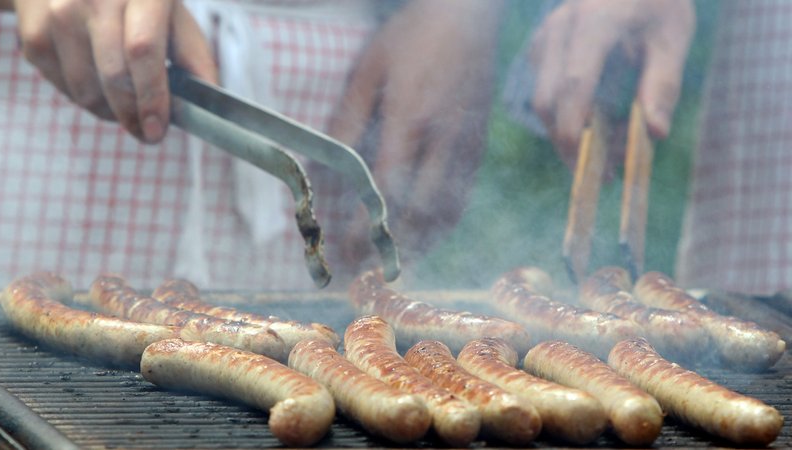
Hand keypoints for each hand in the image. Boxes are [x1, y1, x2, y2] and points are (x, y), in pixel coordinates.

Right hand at [12, 0, 216, 142]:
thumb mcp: (170, 14)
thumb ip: (194, 54)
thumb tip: (212, 99)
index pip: (143, 51)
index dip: (152, 96)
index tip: (158, 130)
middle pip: (114, 77)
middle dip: (133, 117)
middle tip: (147, 133)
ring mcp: (60, 10)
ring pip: (86, 89)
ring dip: (109, 112)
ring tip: (123, 107)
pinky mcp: (33, 26)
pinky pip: (61, 85)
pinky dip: (82, 97)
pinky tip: (95, 84)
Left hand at [329, 0, 502, 273]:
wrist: (467, 16)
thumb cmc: (410, 38)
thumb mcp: (367, 71)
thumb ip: (348, 123)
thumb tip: (325, 169)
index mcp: (411, 120)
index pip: (385, 192)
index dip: (364, 230)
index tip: (344, 256)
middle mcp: (443, 141)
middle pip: (418, 214)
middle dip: (388, 251)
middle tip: (362, 273)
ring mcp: (467, 147)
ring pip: (446, 213)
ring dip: (417, 247)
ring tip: (391, 267)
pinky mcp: (479, 148)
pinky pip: (464, 199)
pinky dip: (443, 227)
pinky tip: (425, 238)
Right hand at [530, 0, 694, 168]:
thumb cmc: (657, 3)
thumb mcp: (674, 36)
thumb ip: (663, 83)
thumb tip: (655, 134)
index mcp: (595, 20)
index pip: (574, 83)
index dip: (573, 127)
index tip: (586, 162)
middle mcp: (559, 28)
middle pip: (547, 99)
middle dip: (569, 142)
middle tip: (604, 173)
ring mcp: (544, 37)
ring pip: (541, 100)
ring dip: (570, 132)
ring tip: (611, 147)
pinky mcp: (540, 48)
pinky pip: (545, 92)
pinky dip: (568, 116)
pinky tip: (600, 123)